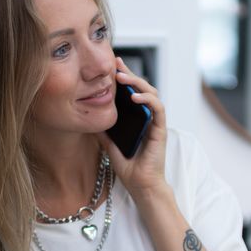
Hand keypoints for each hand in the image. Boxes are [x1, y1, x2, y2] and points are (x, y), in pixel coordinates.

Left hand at [98, 57, 168, 203]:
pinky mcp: (160, 129)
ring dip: (138, 83)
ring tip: (123, 78)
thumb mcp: (109, 144)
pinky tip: (135, 96)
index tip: (112, 67)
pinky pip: (158, 109)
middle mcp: (148, 118)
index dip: (125, 78)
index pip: (133, 93)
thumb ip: (103, 130)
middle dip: (130, 74)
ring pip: (152, 94)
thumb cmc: (129, 168)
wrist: (140, 185)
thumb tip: (89, 117)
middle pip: (142, 89)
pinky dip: (148, 100)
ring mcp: (155, 123)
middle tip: (116, 64)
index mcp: (138, 119)